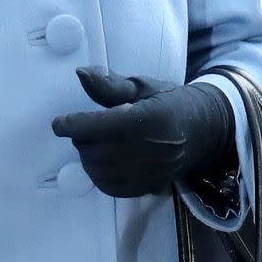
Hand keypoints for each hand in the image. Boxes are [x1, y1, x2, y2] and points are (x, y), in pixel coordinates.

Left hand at [51, 69, 233, 198]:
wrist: (202, 130)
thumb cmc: (168, 102)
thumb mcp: (141, 87)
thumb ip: (108, 84)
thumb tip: (80, 74)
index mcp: (147, 119)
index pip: (99, 126)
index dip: (73, 125)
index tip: (59, 124)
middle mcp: (148, 149)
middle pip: (95, 149)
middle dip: (81, 139)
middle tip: (85, 129)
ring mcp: (149, 172)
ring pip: (99, 170)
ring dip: (88, 157)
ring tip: (94, 144)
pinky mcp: (148, 186)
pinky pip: (111, 188)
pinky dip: (99, 176)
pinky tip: (102, 162)